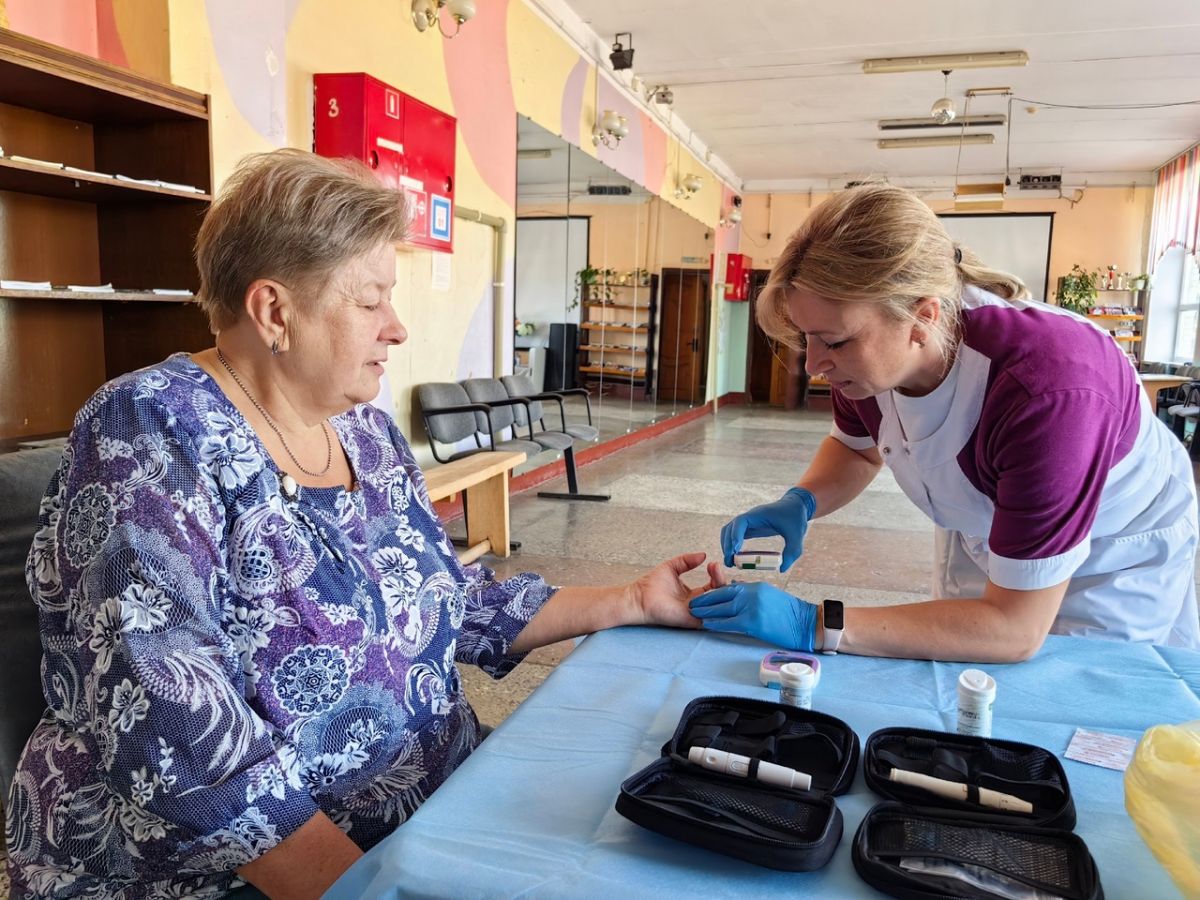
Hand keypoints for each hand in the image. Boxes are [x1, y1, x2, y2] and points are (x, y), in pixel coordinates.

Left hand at [630, 553, 728, 628]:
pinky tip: (716, 591)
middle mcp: (698, 603)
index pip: (714, 585)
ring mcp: (696, 613)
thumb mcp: (673, 566)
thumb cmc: (652, 584)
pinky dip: (718, 605)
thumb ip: (687, 560)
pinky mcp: (693, 620)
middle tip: (714, 567)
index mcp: (695, 593)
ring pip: (719, 605)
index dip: (716, 574)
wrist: (640, 596)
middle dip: (721, 579)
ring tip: (716, 576)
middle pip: (720, 595)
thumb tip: (703, 555)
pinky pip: (712, 617)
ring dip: (722, 590)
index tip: (712, 564)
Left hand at [688, 581, 817, 650]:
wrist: (806, 623)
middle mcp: (752, 593)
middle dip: (705, 600)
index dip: (712, 593)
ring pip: (723, 608)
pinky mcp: (753, 621)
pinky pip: (730, 622)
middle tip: (692, 605)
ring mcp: (752, 607)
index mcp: (755, 586)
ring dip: (707, 611)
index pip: (728, 587)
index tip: (701, 597)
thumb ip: (751, 593)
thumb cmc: (789, 612)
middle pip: (722, 595)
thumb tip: (735, 591)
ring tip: (694, 614)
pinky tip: (707, 624)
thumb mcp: (768, 595)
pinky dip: (717, 623)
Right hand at [721, 487, 816, 571]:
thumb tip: (782, 569)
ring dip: (727, 546)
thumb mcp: (797, 535)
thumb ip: (792, 551)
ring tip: (730, 563)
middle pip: (730, 528)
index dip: (735, 535)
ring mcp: (749, 522)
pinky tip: (736, 558)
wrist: (796, 506)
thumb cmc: (796, 517)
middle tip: (730, 563)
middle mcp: (750, 517)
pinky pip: (736, 535)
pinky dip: (732, 546)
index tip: (736, 551)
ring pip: (729, 532)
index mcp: (759, 514)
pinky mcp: (751, 527)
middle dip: (727, 545)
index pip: (740, 522)